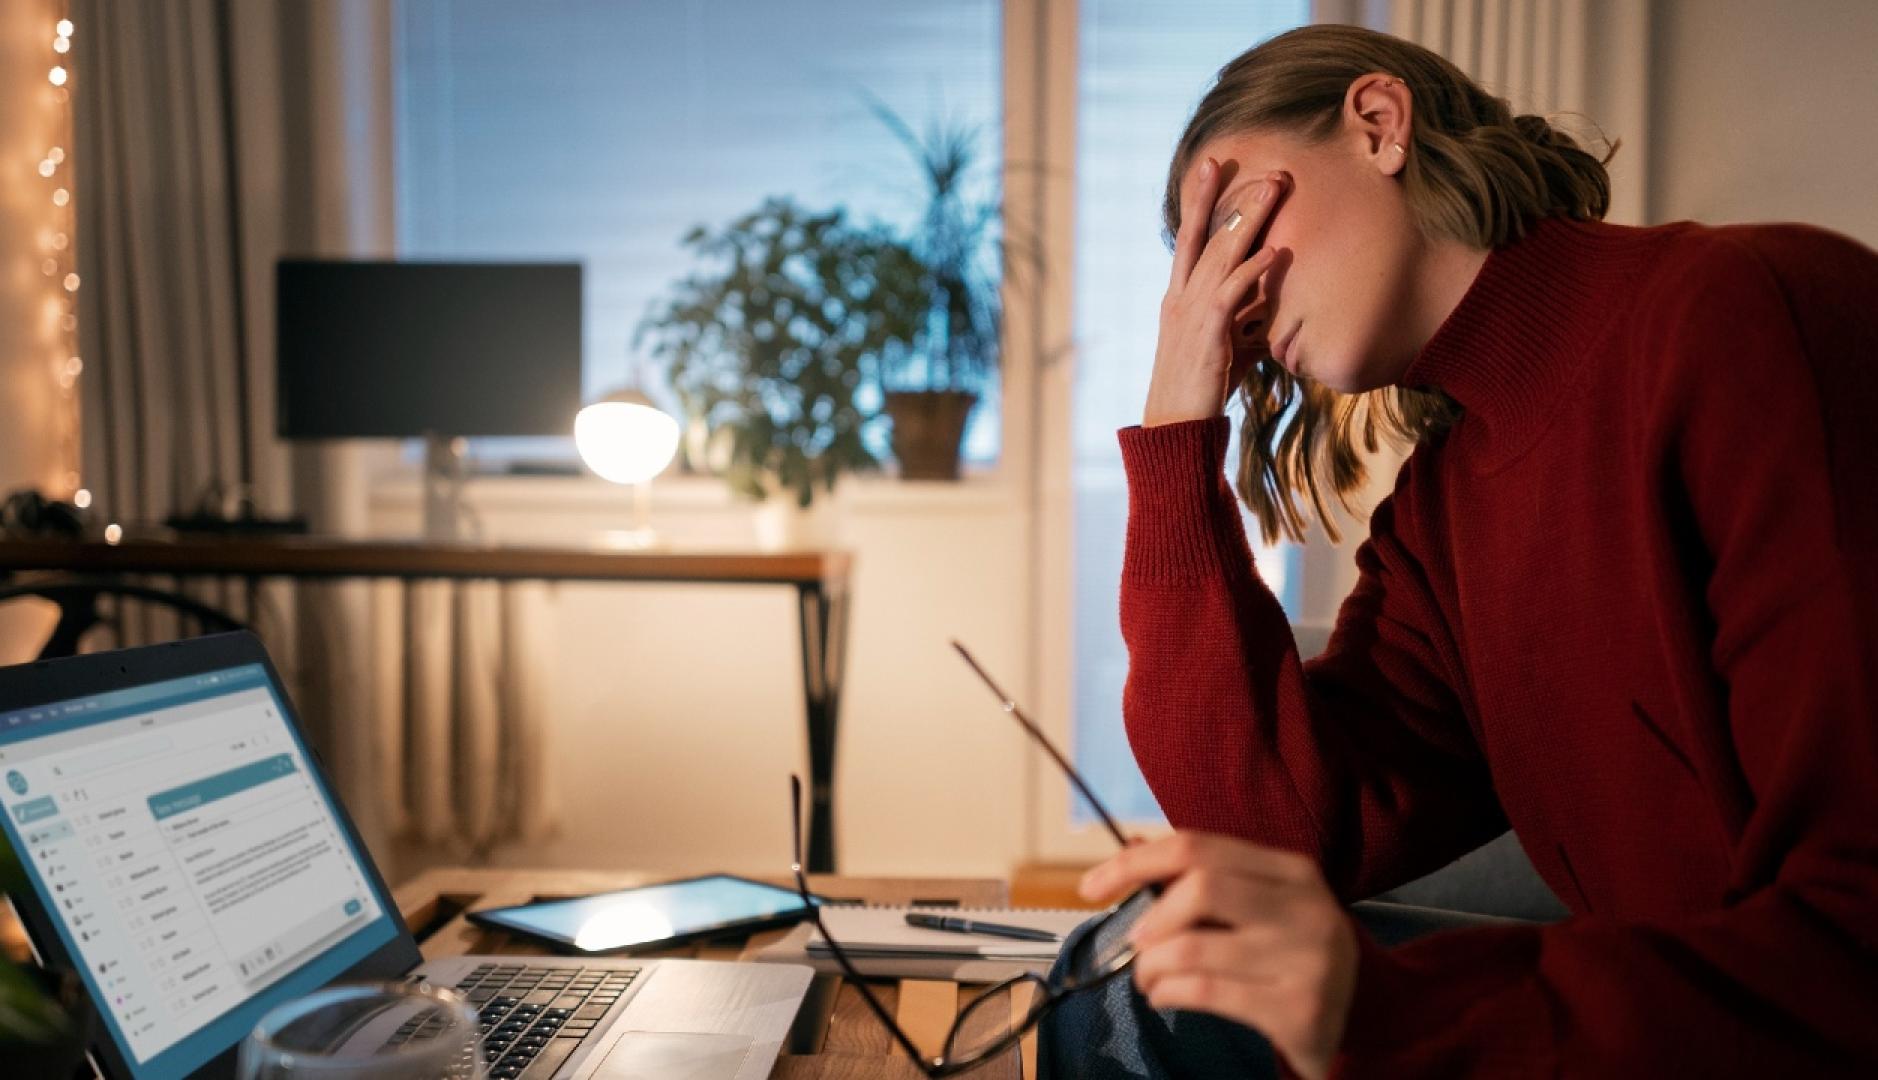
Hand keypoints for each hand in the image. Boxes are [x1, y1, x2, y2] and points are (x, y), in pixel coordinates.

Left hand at [1079, 832, 1356, 1079]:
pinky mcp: (1299, 1008)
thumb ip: (1205, 876)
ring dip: (1151, 967)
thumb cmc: (1290, 953)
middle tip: (1135, 943)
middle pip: (1200, 887)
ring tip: (1149, 978)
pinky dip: (1168, 993)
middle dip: (1150, 917)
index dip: (1135, 862)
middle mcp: (1306, 907)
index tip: (1092, 885)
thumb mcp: (1260, 906)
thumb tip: (1131, 847)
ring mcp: (1308, 958)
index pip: (1198, 846)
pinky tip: (1167, 997)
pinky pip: (1206, 991)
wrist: (1360, 1018)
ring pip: (1193, 946)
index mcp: (1292, 870)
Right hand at [1143, 159, 1288, 427]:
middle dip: (1232, 197)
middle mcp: (1180, 298)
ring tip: (1274, 188)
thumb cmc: (1202, 389)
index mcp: (1179, 297)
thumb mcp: (1226, 346)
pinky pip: (1231, 292)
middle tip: (1261, 168)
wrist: (1176, 427)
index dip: (1201, 201)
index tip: (1213, 166)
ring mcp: (1190, 313)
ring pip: (1219, 253)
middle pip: (1206, 235)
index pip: (1189, 238)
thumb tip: (1275, 311)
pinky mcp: (1207, 334)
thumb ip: (1246, 322)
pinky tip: (1275, 251)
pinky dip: (1253, 269)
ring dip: (1249, 218)